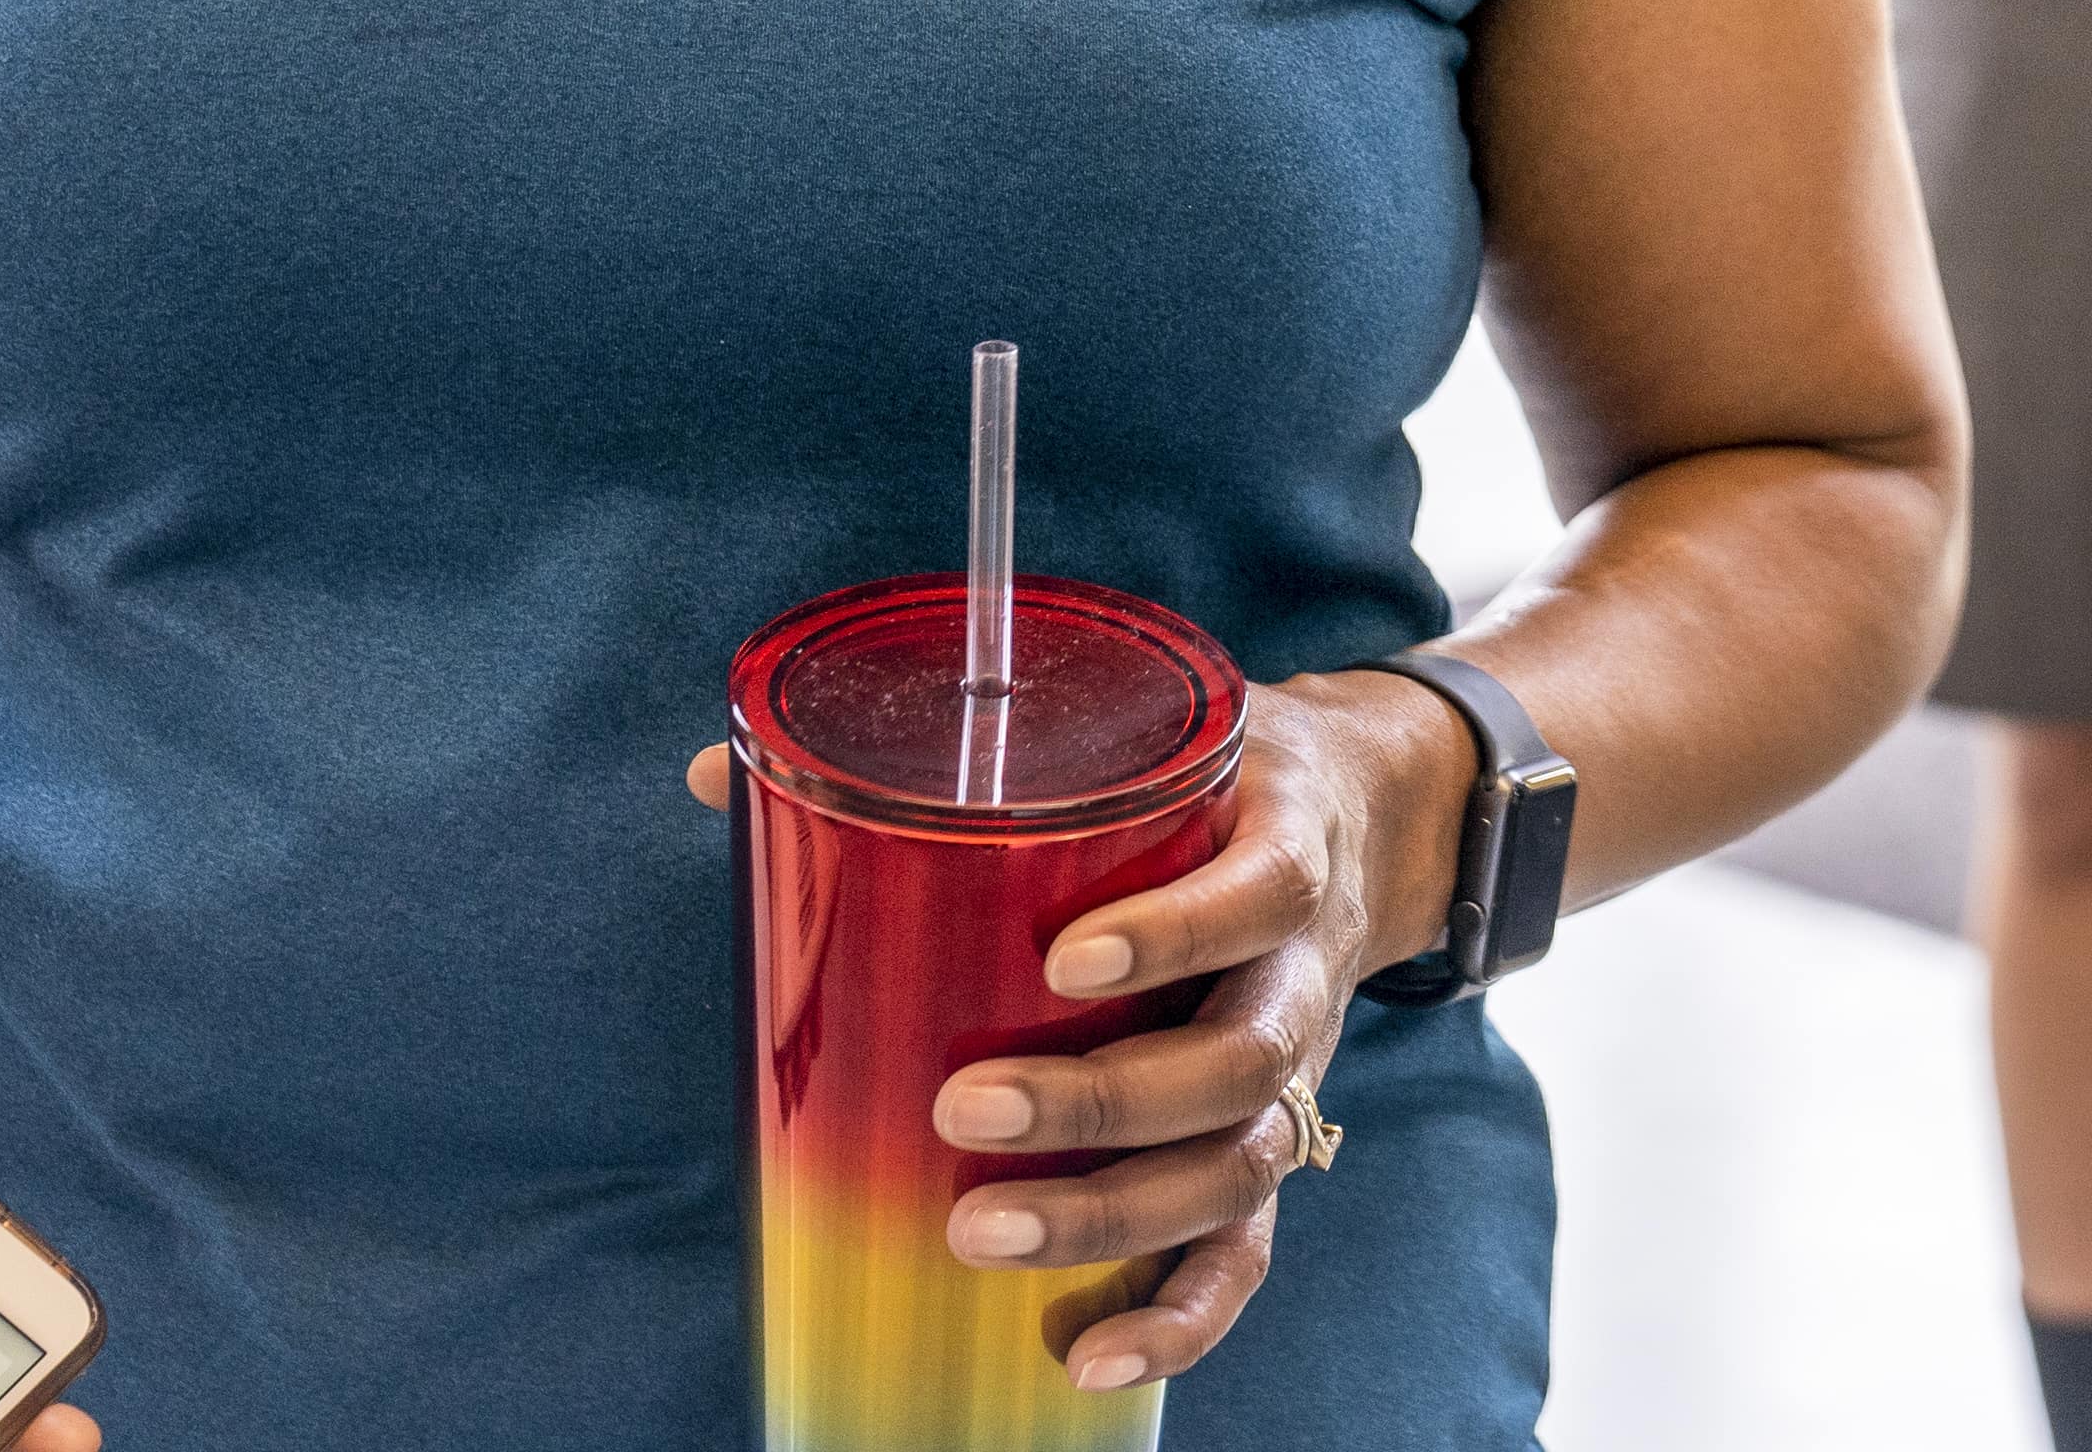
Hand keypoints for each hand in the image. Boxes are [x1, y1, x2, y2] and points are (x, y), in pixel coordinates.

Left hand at [679, 670, 1465, 1392]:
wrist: (1367, 816)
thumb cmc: (1210, 779)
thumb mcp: (1136, 732)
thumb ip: (958, 745)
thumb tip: (724, 773)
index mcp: (1284, 851)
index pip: (1259, 895)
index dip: (1176, 934)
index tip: (1064, 958)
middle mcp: (1301, 975)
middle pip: (1239, 1063)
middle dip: (1102, 1102)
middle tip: (965, 1110)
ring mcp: (1296, 1072)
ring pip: (1238, 1167)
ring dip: (1112, 1214)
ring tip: (975, 1233)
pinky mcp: (1272, 1145)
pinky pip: (1245, 1253)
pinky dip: (1177, 1318)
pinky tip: (1086, 1361)